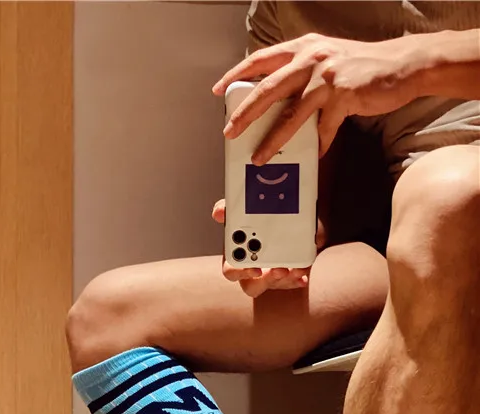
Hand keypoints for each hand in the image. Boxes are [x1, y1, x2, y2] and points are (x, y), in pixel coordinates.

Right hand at [212, 200, 323, 297]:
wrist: (284, 216)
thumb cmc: (257, 217)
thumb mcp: (245, 210)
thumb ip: (230, 210)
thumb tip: (218, 212)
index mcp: (237, 256)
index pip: (232, 271)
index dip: (241, 272)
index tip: (255, 267)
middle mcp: (250, 270)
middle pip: (252, 285)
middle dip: (267, 280)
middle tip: (279, 270)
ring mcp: (268, 275)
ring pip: (273, 285)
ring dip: (284, 280)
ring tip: (296, 270)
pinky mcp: (286, 276)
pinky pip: (290, 282)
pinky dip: (297, 279)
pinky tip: (303, 275)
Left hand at [213, 33, 423, 163]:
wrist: (402, 65)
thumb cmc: (361, 67)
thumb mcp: (326, 62)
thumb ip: (301, 76)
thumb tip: (275, 101)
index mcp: (303, 48)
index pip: (261, 59)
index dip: (237, 73)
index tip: (219, 89)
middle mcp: (312, 58)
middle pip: (268, 88)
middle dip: (245, 113)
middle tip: (228, 133)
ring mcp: (328, 76)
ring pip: (291, 113)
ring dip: (272, 139)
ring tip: (259, 157)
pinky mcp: (344, 95)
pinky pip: (324, 129)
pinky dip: (318, 145)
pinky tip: (313, 157)